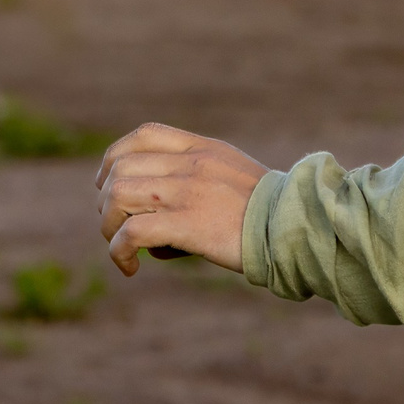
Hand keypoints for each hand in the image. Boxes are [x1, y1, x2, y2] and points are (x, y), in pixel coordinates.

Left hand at [95, 123, 270, 277]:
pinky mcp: (187, 224)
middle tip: (115, 226)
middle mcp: (191, 164)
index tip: (109, 184)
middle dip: (106, 199)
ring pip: (119, 195)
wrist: (297, 225)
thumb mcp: (233, 179)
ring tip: (122, 248)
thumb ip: (199, 186)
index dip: (116, 158)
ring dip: (109, 225)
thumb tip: (157, 232)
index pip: (144, 135)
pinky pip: (131, 232)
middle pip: (121, 167)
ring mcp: (188, 191)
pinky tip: (130, 267)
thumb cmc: (270, 214)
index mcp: (203, 149)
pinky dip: (119, 251)